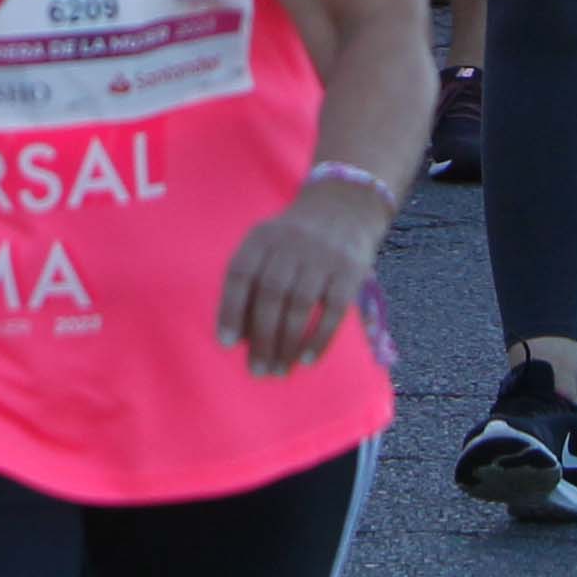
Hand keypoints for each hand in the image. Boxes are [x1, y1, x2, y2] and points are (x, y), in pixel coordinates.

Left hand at [211, 180, 390, 378]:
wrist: (343, 207)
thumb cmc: (294, 240)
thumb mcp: (266, 245)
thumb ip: (251, 281)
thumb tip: (240, 334)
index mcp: (261, 238)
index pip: (240, 274)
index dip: (231, 309)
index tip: (227, 344)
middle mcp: (289, 244)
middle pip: (270, 295)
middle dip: (262, 337)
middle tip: (257, 370)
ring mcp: (322, 256)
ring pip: (300, 305)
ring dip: (288, 343)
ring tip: (279, 369)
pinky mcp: (350, 270)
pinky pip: (333, 310)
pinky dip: (319, 338)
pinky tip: (306, 359)